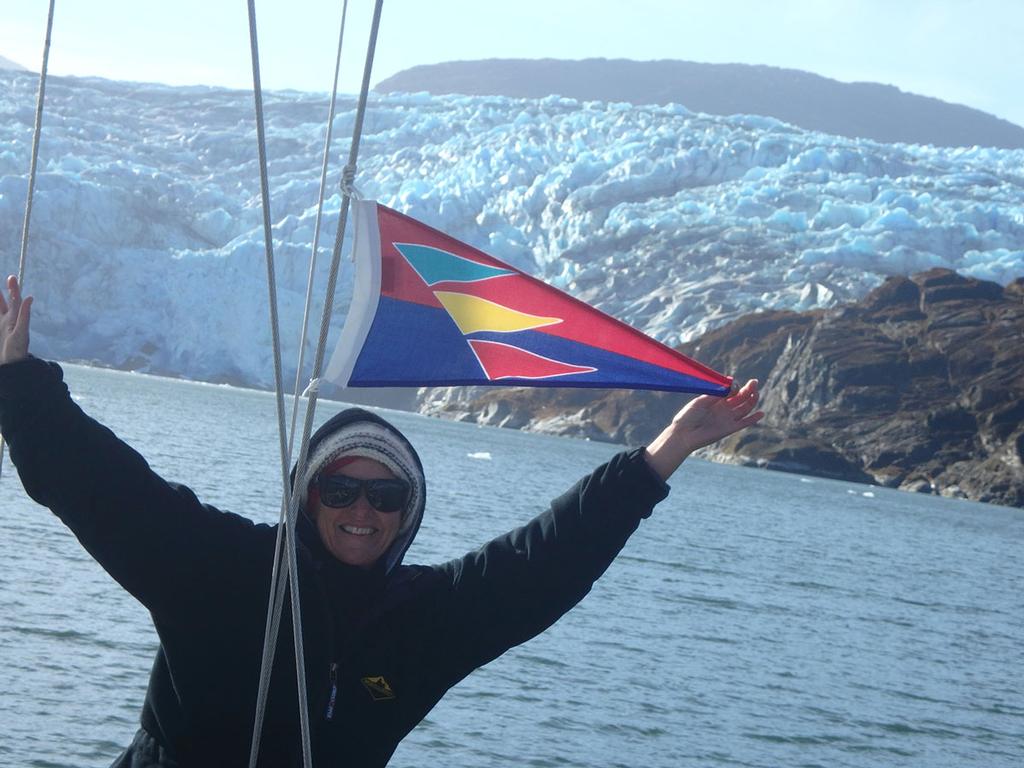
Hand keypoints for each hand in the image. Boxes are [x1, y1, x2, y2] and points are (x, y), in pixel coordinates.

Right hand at [0, 275, 32, 365]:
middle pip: (6, 303)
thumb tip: (30, 297)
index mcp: (15, 319)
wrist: (11, 366)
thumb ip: (24, 315)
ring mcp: (1, 327)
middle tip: (8, 279)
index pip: (15, 301)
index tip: (11, 277)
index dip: (13, 289)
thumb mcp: (20, 332)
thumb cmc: (18, 350)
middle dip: (6, 292)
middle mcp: (8, 321)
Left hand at [645, 379, 763, 480]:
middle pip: (741, 397)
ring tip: (757, 391)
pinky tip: (761, 413)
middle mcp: (723, 408)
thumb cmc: (688, 415)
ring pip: (745, 408)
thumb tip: (732, 386)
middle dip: (748, 389)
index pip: (731, 390)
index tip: (732, 383)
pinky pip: (744, 423)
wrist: (684, 434)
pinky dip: (753, 418)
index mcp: (716, 400)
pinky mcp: (729, 428)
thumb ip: (717, 394)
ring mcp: (727, 418)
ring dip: (752, 399)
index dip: (735, 385)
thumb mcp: (701, 401)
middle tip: (754, 382)